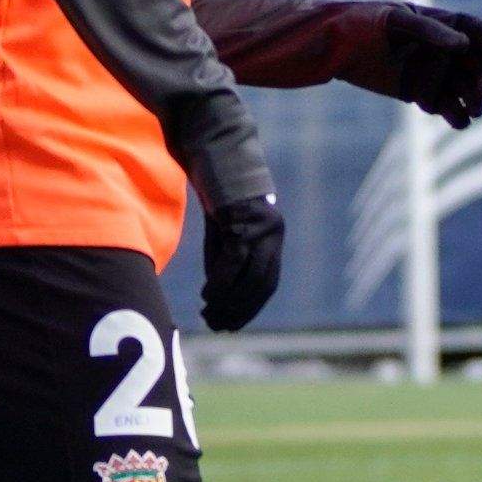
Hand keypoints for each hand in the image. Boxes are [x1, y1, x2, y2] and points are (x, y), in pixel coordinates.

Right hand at [198, 192, 285, 332]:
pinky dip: (220, 283)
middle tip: (217, 325)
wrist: (217, 156)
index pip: (268, 283)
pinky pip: (233, 261)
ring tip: (209, 314)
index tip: (232, 324)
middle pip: (261, 284)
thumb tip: (220, 298)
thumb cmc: (218, 198)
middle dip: (240, 310)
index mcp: (274, 239)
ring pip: (249, 276)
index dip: (251, 308)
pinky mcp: (242, 223)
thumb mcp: (225, 236)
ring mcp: (260, 230)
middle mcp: (273, 235)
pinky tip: (207, 296)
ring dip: (229, 301)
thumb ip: (227, 264)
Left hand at [361, 5, 481, 126]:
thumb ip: (428, 30)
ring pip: (469, 90)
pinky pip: (450, 109)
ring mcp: (437, 74)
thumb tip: (462, 45)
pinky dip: (458, 117)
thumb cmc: (364, 23)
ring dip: (476, 101)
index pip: (480, 33)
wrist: (336, 48)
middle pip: (480, 66)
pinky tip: (458, 121)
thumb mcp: (395, 19)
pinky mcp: (424, 95)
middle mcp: (447, 50)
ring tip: (474, 109)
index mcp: (445, 23)